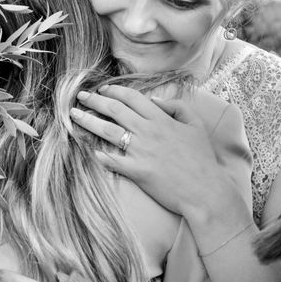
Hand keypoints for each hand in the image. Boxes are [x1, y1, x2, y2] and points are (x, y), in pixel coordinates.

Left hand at [69, 84, 230, 218]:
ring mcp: (141, 152)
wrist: (206, 192)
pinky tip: (90, 151)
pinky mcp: (137, 172)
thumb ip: (177, 107)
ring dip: (88, 121)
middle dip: (94, 101)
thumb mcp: (196, 125)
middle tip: (79, 97)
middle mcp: (148, 132)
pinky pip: (113, 161)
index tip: (101, 89)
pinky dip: (100, 156)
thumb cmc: (202, 159)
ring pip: (108, 132)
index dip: (114, 91)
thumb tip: (154, 100)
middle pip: (115, 110)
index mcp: (161, 119)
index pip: (132, 98)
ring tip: (74, 116)